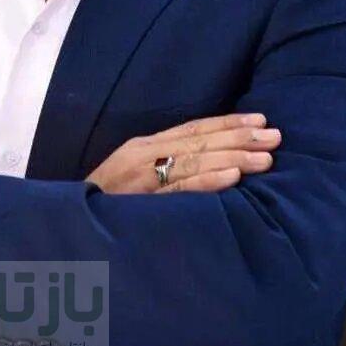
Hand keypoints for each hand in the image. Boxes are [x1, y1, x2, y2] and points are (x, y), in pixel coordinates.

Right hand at [85, 112, 279, 193]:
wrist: (70, 226)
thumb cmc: (104, 204)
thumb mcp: (132, 177)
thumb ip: (164, 168)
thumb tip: (209, 162)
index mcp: (143, 146)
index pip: (193, 129)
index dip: (227, 122)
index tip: (259, 118)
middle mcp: (143, 155)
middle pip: (200, 141)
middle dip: (240, 136)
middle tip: (275, 134)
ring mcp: (142, 177)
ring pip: (196, 161)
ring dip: (234, 156)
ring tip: (267, 157)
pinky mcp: (141, 201)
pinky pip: (181, 189)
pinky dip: (209, 180)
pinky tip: (235, 177)